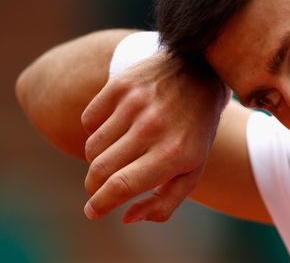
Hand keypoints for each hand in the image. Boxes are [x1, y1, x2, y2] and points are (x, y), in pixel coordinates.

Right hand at [81, 52, 228, 222]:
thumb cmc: (194, 131)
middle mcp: (153, 127)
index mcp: (174, 153)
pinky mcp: (121, 85)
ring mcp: (136, 103)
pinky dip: (96, 129)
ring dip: (97, 158)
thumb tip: (127, 217)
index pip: (122, 186)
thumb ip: (165, 202)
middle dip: (94, 186)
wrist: (201, 73)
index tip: (92, 212)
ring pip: (92, 147)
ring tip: (116, 152)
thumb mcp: (194, 168)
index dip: (100, 204)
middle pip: (99, 170)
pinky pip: (88, 120)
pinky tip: (116, 126)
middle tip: (99, 187)